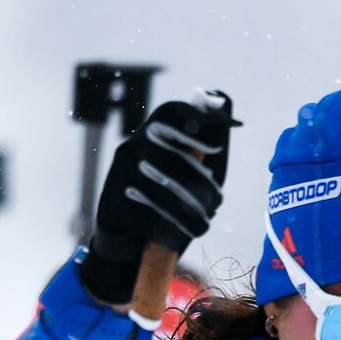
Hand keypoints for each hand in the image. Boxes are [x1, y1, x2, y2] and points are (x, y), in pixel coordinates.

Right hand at [80, 92, 237, 304]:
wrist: (120, 231)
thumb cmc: (160, 194)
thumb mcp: (175, 168)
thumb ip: (198, 147)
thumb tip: (223, 106)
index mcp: (148, 135)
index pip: (168, 112)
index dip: (194, 118)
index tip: (220, 137)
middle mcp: (132, 149)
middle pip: (173, 157)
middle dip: (201, 183)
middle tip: (218, 202)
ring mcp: (121, 175)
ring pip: (164, 190)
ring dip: (192, 211)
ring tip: (205, 223)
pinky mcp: (117, 204)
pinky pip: (152, 215)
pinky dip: (176, 228)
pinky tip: (188, 233)